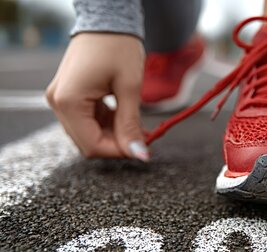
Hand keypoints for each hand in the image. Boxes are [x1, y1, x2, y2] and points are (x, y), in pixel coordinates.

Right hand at [46, 33, 148, 160]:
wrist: (107, 18)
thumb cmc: (117, 46)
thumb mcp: (129, 87)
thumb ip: (130, 124)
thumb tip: (138, 154)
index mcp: (69, 101)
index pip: (92, 145)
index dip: (119, 152)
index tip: (143, 149)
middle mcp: (59, 102)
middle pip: (88, 142)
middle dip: (117, 144)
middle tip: (143, 138)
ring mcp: (62, 99)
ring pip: (89, 133)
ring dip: (114, 135)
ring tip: (138, 126)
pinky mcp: (70, 95)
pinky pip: (88, 120)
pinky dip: (108, 124)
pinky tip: (126, 118)